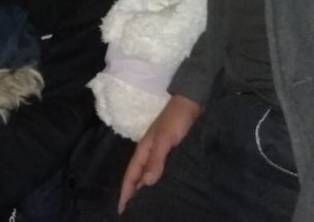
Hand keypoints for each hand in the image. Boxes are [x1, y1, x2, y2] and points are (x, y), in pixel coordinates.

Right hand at [118, 95, 202, 212]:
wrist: (191, 102)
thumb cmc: (176, 119)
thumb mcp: (165, 139)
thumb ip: (156, 160)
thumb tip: (147, 183)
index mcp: (143, 150)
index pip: (131, 175)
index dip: (125, 192)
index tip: (122, 210)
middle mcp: (149, 153)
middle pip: (137, 177)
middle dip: (132, 194)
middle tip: (132, 212)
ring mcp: (159, 152)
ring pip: (148, 175)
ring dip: (144, 189)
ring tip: (144, 206)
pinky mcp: (170, 152)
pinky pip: (159, 171)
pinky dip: (157, 181)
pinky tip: (162, 189)